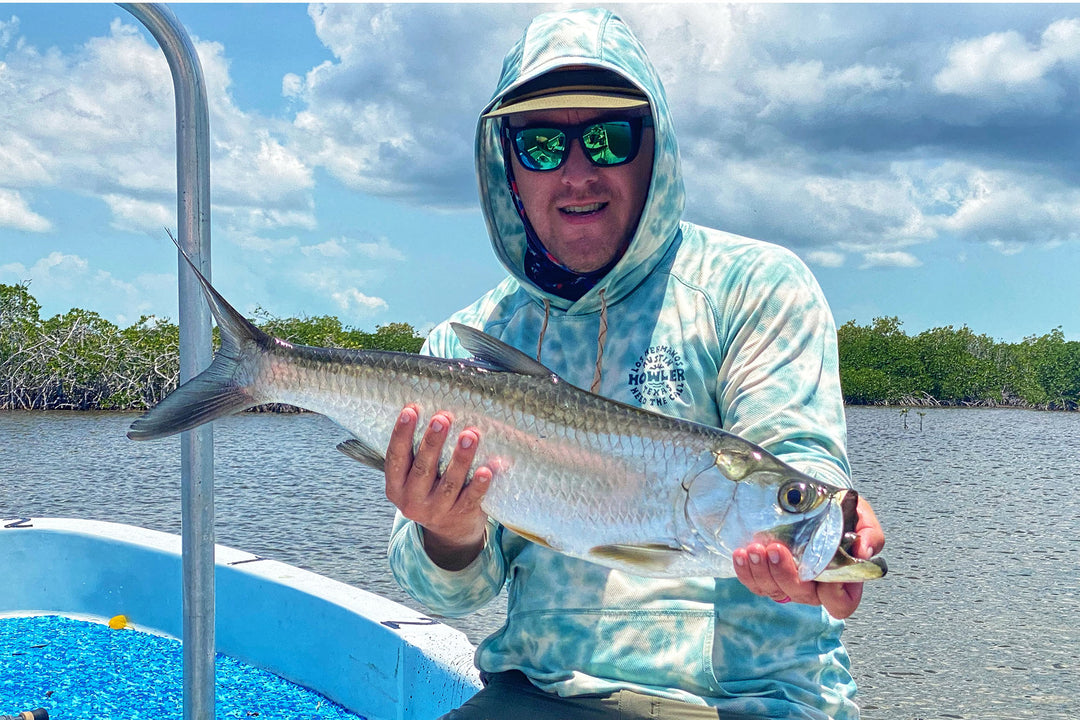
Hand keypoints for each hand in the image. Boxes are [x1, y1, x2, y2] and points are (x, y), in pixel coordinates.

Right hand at [384, 404, 491, 570]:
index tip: (410, 410)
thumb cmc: (431, 490)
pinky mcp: (461, 516)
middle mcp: (413, 501)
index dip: (401, 434)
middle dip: (433, 442)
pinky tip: (487, 469)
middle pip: (423, 468)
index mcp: (396, 487)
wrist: (449, 533)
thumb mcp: (414, 477)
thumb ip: (417, 452)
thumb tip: (434, 409)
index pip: (395, 457)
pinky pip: (471, 498)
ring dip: (461, 458)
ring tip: (470, 435)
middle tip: (443, 418)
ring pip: (450, 482)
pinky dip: (479, 484)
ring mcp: (437, 511)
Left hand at [733, 495, 884, 618]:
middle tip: (776, 549)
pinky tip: (742, 554)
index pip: (842, 603)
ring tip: (754, 548)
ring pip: (774, 590)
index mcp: (842, 578)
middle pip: (802, 595)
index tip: (828, 577)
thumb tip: (865, 551)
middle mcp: (814, 585)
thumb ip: (870, 533)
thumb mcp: (859, 514)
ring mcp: (788, 582)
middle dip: (786, 575)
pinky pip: (754, 582)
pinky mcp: (766, 574)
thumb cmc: (837, 510)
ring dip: (762, 572)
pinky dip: (746, 571)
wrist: (808, 497)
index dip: (836, 596)